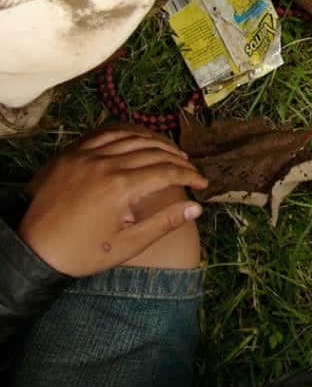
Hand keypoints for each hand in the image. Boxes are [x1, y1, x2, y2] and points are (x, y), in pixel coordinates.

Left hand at [18, 126, 207, 277]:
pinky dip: (128, 134)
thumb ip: (164, 223)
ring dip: (157, 144)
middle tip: (191, 171)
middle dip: (179, 161)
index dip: (190, 176)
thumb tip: (196, 208)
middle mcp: (105, 164)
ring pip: (132, 138)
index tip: (202, 184)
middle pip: (154, 152)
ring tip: (173, 153)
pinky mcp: (71, 154)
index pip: (167, 172)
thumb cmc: (82, 252)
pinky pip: (106, 134)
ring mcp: (86, 156)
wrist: (34, 251)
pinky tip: (140, 140)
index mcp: (121, 187)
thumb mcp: (128, 244)